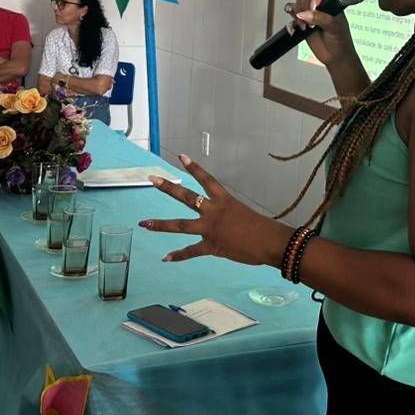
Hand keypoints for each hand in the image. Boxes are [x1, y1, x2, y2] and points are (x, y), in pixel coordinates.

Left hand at [140, 155, 284, 265]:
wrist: (270, 241)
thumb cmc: (262, 228)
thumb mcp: (243, 214)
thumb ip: (228, 216)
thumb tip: (221, 224)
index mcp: (224, 200)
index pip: (207, 180)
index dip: (194, 168)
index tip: (181, 156)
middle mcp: (214, 211)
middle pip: (187, 197)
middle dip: (168, 187)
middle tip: (152, 179)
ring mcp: (211, 229)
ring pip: (181, 225)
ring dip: (161, 225)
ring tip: (144, 224)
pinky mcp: (211, 246)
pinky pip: (191, 251)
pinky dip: (178, 255)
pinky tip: (165, 258)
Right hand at [283, 0, 355, 69]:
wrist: (334, 56)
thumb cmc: (341, 41)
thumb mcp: (334, 28)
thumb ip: (321, 18)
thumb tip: (305, 14)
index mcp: (333, 3)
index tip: (314, 6)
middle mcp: (322, 5)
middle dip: (306, 7)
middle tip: (311, 22)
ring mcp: (312, 12)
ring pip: (300, 2)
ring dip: (299, 13)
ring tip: (305, 26)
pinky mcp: (303, 20)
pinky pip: (292, 9)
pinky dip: (290, 10)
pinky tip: (292, 14)